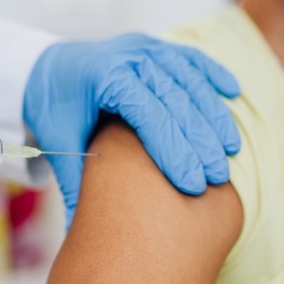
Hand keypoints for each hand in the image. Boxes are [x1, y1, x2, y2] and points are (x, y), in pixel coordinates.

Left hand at [23, 34, 240, 227]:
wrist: (49, 69)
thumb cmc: (56, 108)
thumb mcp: (59, 141)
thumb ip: (75, 184)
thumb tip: (78, 236)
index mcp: (103, 76)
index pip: (147, 113)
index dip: (173, 149)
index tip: (193, 184)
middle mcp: (128, 56)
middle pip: (175, 97)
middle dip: (200, 138)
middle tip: (218, 176)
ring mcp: (144, 47)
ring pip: (189, 77)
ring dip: (213, 112)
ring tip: (230, 148)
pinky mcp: (156, 47)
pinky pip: (190, 58)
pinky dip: (213, 73)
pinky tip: (233, 92)